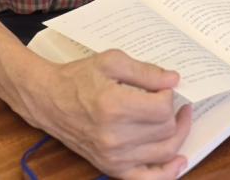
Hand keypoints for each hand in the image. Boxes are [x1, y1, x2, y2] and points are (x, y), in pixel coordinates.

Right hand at [28, 50, 191, 178]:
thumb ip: (146, 71)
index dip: (169, 95)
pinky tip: (179, 161)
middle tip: (171, 99)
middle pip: (166, 131)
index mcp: (115, 106)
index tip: (164, 86)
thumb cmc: (79, 78)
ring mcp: (112, 156)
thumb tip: (174, 79)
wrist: (49, 100)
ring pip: (163, 153)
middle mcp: (114, 136)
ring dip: (178, 135)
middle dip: (174, 112)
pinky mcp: (109, 167)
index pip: (162, 109)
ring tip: (179, 119)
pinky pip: (146, 179)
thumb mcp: (113, 61)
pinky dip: (166, 172)